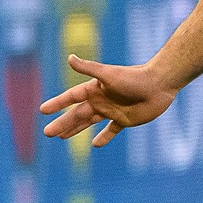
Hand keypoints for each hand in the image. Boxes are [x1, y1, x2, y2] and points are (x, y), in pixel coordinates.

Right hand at [38, 57, 175, 148]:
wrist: (159, 85)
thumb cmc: (134, 78)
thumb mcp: (109, 74)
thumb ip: (89, 68)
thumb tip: (69, 58)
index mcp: (95, 89)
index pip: (71, 97)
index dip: (57, 103)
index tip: (42, 110)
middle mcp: (101, 100)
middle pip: (77, 114)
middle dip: (62, 123)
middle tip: (47, 133)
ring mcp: (112, 111)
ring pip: (89, 123)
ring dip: (75, 130)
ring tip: (61, 137)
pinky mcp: (125, 120)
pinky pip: (111, 131)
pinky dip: (103, 137)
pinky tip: (95, 144)